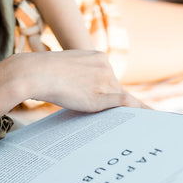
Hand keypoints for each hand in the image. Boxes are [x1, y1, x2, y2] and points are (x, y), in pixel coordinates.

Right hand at [20, 50, 146, 112]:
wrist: (34, 73)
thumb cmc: (42, 72)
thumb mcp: (66, 69)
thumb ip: (80, 78)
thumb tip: (80, 91)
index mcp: (98, 57)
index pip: (109, 79)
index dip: (107, 93)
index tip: (122, 104)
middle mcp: (105, 67)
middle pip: (115, 90)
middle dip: (114, 103)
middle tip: (125, 118)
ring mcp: (104, 81)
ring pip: (120, 100)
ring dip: (123, 112)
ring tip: (128, 124)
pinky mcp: (100, 96)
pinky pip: (125, 104)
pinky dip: (137, 111)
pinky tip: (148, 117)